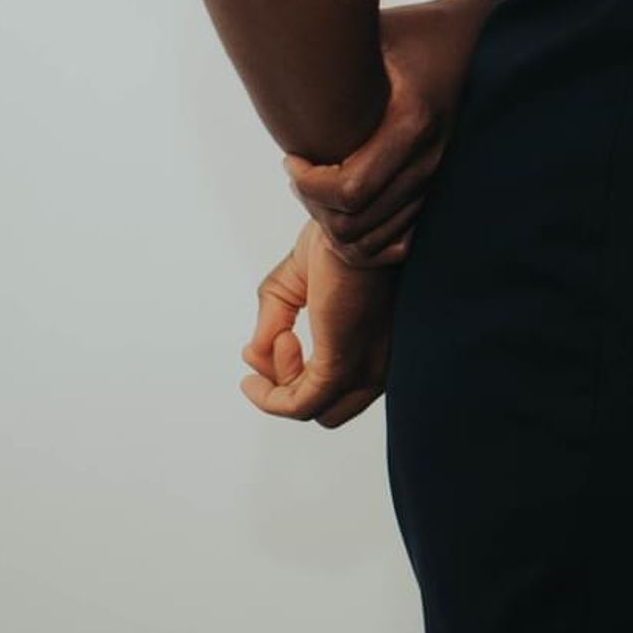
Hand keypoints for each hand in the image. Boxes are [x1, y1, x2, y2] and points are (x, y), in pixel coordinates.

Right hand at [243, 218, 394, 426]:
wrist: (357, 222)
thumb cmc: (336, 245)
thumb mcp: (293, 286)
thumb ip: (273, 322)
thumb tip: (253, 356)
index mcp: (377, 346)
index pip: (339, 389)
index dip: (297, 372)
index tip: (278, 337)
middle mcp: (378, 362)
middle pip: (330, 409)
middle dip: (289, 385)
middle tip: (276, 341)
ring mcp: (365, 367)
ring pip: (315, 409)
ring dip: (281, 382)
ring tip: (281, 335)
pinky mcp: (344, 364)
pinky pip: (300, 404)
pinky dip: (274, 390)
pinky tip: (277, 342)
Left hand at [283, 0, 481, 268]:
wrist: (470, 34)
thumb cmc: (411, 29)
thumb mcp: (370, 32)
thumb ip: (331, 53)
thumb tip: (272, 57)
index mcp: (413, 122)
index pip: (349, 191)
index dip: (307, 184)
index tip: (291, 157)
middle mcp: (430, 156)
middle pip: (355, 222)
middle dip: (314, 205)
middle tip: (300, 171)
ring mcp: (437, 172)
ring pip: (372, 236)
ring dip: (335, 219)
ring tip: (319, 183)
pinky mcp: (438, 180)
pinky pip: (398, 237)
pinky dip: (364, 231)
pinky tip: (345, 199)